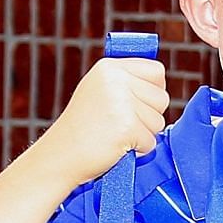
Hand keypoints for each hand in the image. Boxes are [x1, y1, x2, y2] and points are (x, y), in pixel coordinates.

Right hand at [41, 58, 170, 185]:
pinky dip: (138, 150)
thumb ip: (126, 81)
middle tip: (122, 123)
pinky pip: (151, 142)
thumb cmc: (82, 128)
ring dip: (143, 134)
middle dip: (148, 116)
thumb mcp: (98, 90)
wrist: (60, 155)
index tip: (139, 104)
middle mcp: (116, 80)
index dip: (154, 91)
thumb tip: (159, 81)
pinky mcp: (128, 127)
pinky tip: (117, 147)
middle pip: (162, 98)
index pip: (157, 71)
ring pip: (158, 122)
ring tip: (117, 134)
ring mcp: (122, 103)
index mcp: (110, 67)